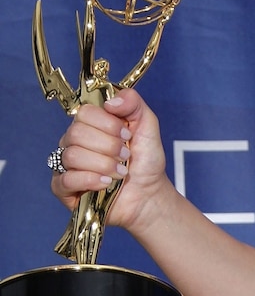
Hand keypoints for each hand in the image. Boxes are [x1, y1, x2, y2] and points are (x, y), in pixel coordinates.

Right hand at [51, 88, 168, 231]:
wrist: (149, 194)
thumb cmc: (145, 161)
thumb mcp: (147, 125)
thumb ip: (133, 103)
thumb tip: (110, 102)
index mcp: (90, 124)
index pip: (84, 112)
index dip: (107, 124)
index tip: (127, 135)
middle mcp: (74, 141)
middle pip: (76, 133)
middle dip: (108, 146)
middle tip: (126, 156)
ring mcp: (66, 164)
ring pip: (72, 156)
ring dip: (103, 165)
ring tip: (120, 172)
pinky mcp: (63, 188)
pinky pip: (65, 179)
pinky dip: (89, 180)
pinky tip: (105, 183)